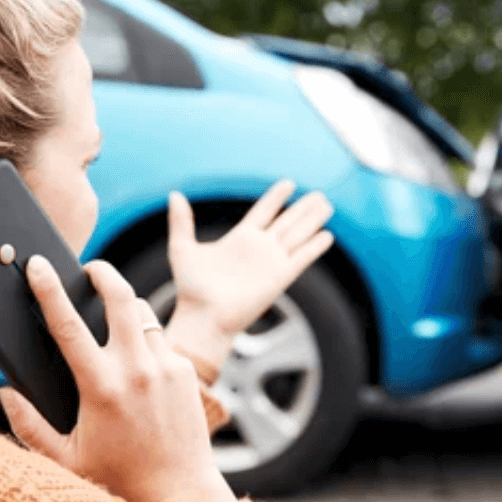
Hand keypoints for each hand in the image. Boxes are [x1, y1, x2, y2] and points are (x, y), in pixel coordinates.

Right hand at [0, 255, 234, 501]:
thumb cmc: (117, 478)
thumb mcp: (64, 458)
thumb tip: (5, 391)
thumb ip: (28, 425)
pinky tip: (136, 361)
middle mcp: (136, 370)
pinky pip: (161, 339)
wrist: (178, 492)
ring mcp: (165, 367)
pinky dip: (145, 340)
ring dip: (125, 306)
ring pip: (143, 313)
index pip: (67, 324)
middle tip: (89, 268)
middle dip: (102, 272)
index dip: (49, 289)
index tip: (38, 265)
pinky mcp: (186, 371)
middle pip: (119, 296)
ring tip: (111, 316)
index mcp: (100, 387)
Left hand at [166, 180, 333, 372]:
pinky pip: (301, 258)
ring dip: (312, 221)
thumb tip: (175, 194)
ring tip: (327, 205)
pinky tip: (327, 235)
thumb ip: (181, 221)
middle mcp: (259, 248)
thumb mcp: (182, 248)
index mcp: (239, 239)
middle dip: (303, 208)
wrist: (203, 318)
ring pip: (298, 235)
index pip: (263, 212)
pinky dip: (314, 247)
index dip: (276, 198)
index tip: (289, 183)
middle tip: (319, 194)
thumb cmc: (191, 289)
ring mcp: (271, 262)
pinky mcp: (279, 278)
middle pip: (287, 222)